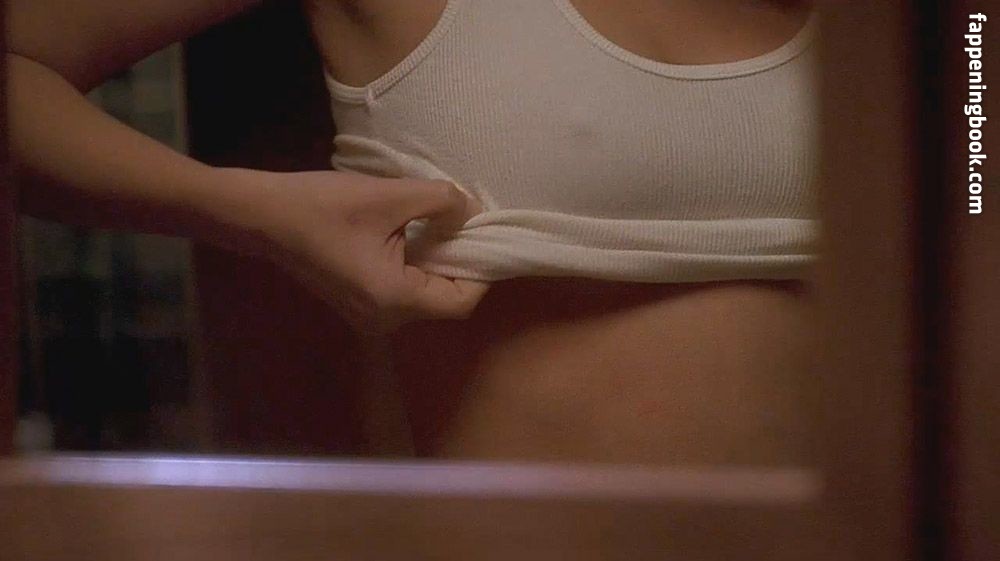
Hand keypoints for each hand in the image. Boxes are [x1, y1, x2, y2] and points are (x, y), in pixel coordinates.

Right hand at [211, 168, 489, 334]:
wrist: (262, 216)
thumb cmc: (323, 205)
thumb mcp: (389, 195)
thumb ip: (441, 203)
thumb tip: (472, 211)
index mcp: (395, 300)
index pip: (461, 301)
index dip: (482, 270)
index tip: (484, 234)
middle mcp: (385, 319)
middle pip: (445, 301)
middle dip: (461, 262)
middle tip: (466, 224)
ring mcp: (370, 316)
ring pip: (425, 296)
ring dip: (438, 262)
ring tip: (443, 223)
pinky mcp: (359, 303)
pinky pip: (403, 291)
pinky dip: (417, 265)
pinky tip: (415, 233)